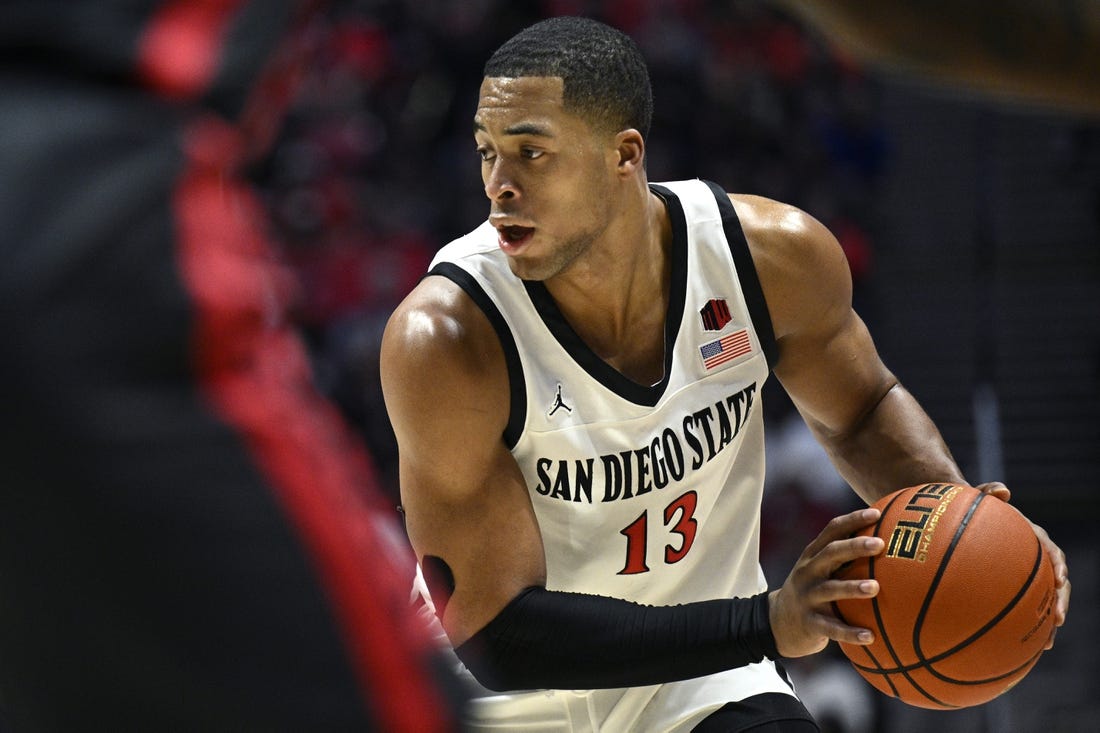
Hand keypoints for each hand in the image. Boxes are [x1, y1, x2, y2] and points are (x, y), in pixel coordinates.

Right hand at [768, 507, 883, 657]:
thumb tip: (889, 542)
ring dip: (852, 587)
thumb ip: (846, 558)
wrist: (779, 622)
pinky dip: (850, 632)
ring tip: (875, 587)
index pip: (832, 531)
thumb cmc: (813, 591)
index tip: (878, 513)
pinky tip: (870, 636)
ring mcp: (807, 597)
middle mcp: (808, 572)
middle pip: (830, 554)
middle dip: (854, 546)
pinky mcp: (809, 623)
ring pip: (830, 589)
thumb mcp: (821, 571)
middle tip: (879, 544)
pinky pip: (831, 628)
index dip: (853, 520)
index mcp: (813, 556)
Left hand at [975, 481, 1069, 649]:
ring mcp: (1020, 576)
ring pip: (1040, 602)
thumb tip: (1003, 490)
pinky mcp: (1007, 589)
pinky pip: (1016, 609)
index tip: (1060, 577)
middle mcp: (1031, 559)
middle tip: (1057, 618)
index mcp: (1030, 538)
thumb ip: (987, 491)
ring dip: (1046, 623)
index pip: (1052, 552)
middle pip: (1054, 584)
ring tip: (1046, 645)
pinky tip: (1012, 648)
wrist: (959, 518)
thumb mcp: (977, 496)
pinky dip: (1019, 627)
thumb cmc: (970, 507)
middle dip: (1060, 601)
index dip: (1058, 565)